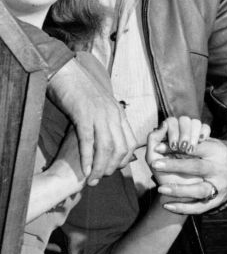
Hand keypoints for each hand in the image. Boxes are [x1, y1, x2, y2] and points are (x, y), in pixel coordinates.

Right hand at [45, 57, 135, 183]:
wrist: (67, 73)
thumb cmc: (81, 90)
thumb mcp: (101, 105)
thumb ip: (107, 120)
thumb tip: (108, 137)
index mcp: (119, 113)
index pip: (130, 142)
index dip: (124, 160)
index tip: (113, 170)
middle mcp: (113, 115)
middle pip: (121, 148)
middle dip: (112, 167)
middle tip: (101, 179)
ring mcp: (100, 115)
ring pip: (106, 148)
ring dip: (100, 167)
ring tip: (91, 180)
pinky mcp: (83, 115)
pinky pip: (88, 141)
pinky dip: (87, 158)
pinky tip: (84, 170)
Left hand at [147, 120, 226, 212]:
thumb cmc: (209, 158)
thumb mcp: (205, 144)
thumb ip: (186, 137)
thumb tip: (163, 128)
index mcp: (216, 151)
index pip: (196, 147)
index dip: (176, 147)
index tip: (158, 147)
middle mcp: (219, 169)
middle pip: (197, 167)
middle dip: (176, 165)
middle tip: (155, 164)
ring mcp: (219, 186)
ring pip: (199, 190)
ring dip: (179, 190)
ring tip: (161, 189)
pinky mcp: (216, 201)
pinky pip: (198, 207)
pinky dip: (182, 208)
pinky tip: (167, 205)